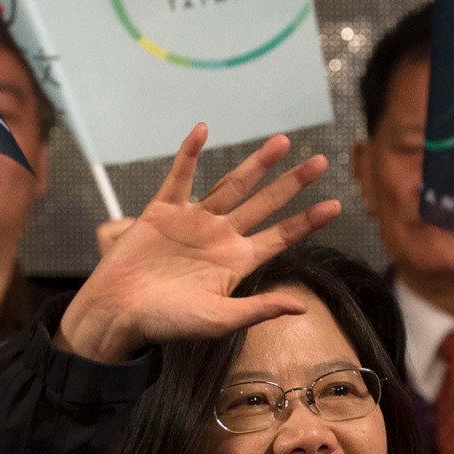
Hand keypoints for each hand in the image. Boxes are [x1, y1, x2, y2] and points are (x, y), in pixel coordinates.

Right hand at [57, 124, 339, 361]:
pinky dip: (189, 153)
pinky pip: (179, 176)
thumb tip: (302, 308)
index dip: (307, 220)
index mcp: (236, 262)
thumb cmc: (168, 323)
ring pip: (230, 185)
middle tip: (320, 161)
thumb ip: (259, 309)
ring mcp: (192, 221)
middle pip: (263, 203)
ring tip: (281, 141)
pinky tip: (202, 130)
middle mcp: (220, 237)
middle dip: (291, 183)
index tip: (335, 205)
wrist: (118, 314)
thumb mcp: (219, 319)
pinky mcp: (162, 211)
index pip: (280, 236)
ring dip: (255, 163)